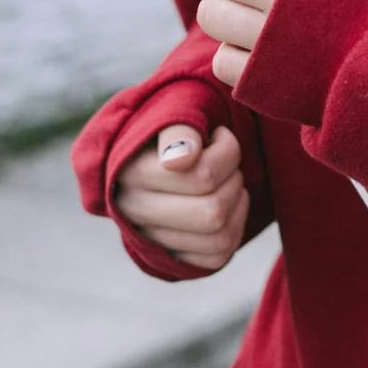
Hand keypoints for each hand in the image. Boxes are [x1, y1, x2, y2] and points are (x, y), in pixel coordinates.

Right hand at [113, 122, 250, 270]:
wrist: (164, 148)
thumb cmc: (176, 127)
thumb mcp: (174, 112)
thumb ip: (177, 130)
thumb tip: (179, 159)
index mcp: (130, 172)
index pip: (201, 176)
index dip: (226, 152)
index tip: (217, 135)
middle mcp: (134, 211)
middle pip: (212, 213)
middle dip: (234, 180)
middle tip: (228, 160)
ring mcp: (151, 238)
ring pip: (218, 237)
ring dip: (236, 202)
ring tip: (228, 179)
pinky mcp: (172, 256)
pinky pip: (218, 256)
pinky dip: (235, 228)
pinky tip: (228, 203)